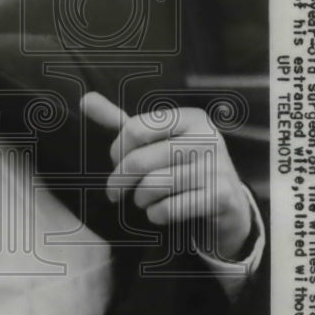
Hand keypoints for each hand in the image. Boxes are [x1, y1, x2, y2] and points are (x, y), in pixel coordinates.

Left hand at [81, 92, 252, 261]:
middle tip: (115, 192)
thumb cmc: (183, 167)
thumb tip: (86, 99)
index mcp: (191, 118)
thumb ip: (122, 122)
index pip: (135, 129)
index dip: (117, 151)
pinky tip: (160, 212)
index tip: (116, 163)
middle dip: (120, 180)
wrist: (228, 204)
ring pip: (153, 186)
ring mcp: (217, 167)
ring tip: (143, 200)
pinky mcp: (221, 196)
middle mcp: (207, 138)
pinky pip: (170, 208)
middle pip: (140, 160)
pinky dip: (156, 214)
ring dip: (140, 199)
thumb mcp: (157, 141)